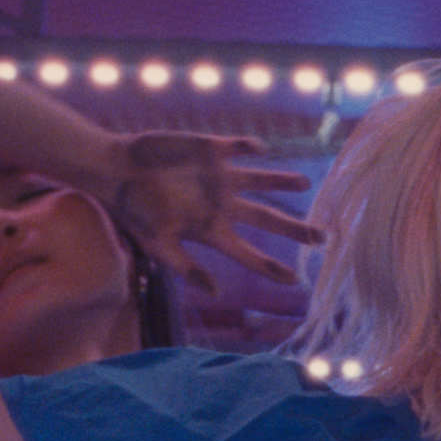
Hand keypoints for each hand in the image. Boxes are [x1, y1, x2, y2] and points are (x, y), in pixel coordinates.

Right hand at [105, 132, 322, 294]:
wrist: (116, 171)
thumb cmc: (134, 211)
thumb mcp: (159, 246)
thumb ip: (188, 268)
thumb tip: (217, 292)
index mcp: (212, 231)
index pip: (250, 255)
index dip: (273, 268)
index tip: (297, 282)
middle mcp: (222, 206)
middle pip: (268, 220)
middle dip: (296, 230)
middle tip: (324, 239)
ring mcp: (219, 178)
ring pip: (261, 181)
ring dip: (283, 182)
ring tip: (305, 184)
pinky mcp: (210, 150)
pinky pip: (237, 147)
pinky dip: (249, 147)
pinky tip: (260, 149)